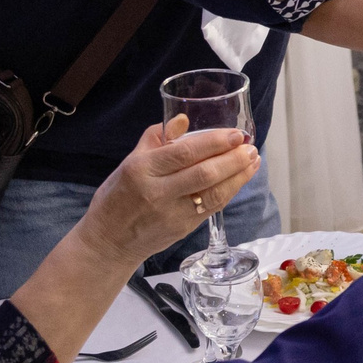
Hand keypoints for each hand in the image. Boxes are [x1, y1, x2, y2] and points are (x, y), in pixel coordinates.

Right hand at [78, 118, 261, 265]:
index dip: (214, 142)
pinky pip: (212, 208)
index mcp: (141, 170)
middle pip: (204, 174)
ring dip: (238, 176)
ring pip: (213, 193)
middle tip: (250, 146)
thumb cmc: (117, 197)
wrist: (108, 242)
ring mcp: (172, 213)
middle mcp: (158, 192)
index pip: (184, 153)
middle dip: (233, 159)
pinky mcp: (183, 229)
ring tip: (253, 160)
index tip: (235, 134)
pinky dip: (229, 191)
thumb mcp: (129, 162)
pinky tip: (240, 179)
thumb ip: (157, 139)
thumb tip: (183, 120)